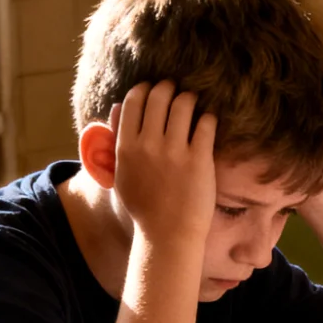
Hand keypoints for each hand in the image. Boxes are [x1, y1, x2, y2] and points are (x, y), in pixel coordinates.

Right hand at [110, 81, 216, 241]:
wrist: (167, 235)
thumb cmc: (144, 207)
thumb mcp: (120, 174)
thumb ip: (116, 141)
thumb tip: (113, 108)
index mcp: (126, 147)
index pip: (133, 101)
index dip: (145, 89)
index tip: (153, 88)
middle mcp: (148, 145)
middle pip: (159, 96)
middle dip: (169, 87)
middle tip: (177, 89)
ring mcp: (174, 152)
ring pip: (183, 104)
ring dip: (190, 97)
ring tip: (194, 101)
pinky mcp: (199, 160)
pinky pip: (206, 123)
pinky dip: (208, 117)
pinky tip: (209, 120)